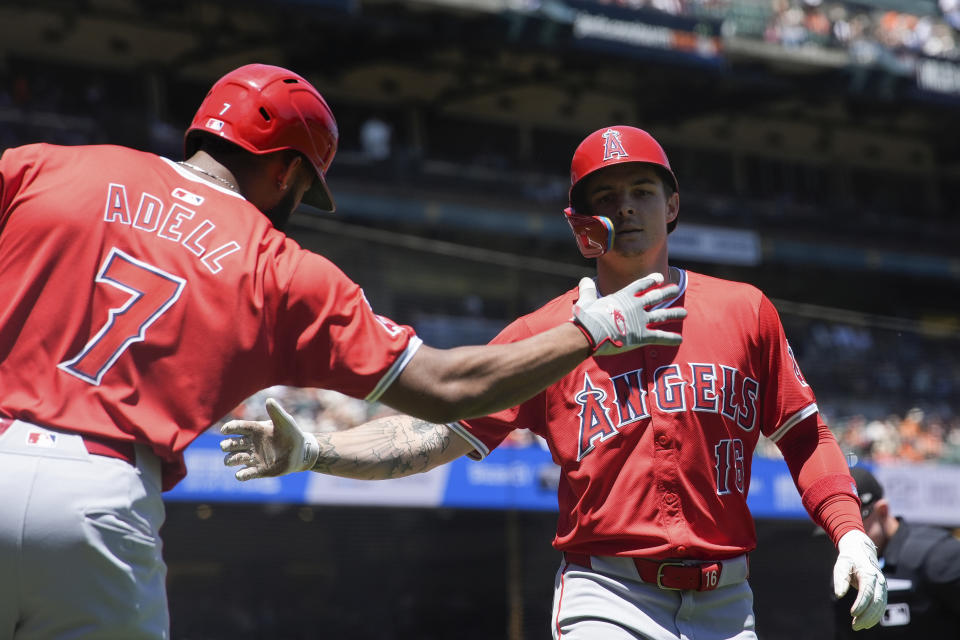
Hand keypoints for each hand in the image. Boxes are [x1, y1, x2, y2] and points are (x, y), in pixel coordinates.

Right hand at [220, 398, 319, 480]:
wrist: (301, 451)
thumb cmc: (292, 433)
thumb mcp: (285, 421)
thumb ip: (276, 412)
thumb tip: (269, 400)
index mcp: (255, 430)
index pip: (237, 427)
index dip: (229, 428)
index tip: (224, 430)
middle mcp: (250, 444)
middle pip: (231, 444)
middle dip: (227, 445)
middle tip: (227, 445)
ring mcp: (253, 457)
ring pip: (233, 459)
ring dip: (231, 459)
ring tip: (235, 460)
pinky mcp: (259, 470)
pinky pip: (246, 474)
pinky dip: (241, 475)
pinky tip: (240, 475)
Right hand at [572, 273, 686, 355]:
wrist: (591, 333)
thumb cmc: (586, 318)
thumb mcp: (585, 301)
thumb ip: (587, 290)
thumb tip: (584, 280)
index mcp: (623, 296)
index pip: (641, 285)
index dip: (651, 281)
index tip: (660, 278)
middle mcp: (635, 306)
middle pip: (655, 297)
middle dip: (667, 293)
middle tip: (676, 289)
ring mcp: (640, 320)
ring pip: (662, 315)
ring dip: (674, 313)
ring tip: (684, 313)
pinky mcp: (642, 336)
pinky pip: (660, 337)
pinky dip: (670, 338)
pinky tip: (680, 339)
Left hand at [833, 529, 887, 629]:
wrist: (861, 550)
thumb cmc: (849, 558)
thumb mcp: (841, 564)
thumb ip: (841, 578)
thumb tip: (839, 595)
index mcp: (868, 573)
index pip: (867, 592)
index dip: (861, 604)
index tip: (852, 614)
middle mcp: (878, 581)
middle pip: (876, 602)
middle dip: (866, 616)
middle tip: (855, 626)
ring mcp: (882, 586)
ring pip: (880, 606)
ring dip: (871, 618)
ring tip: (858, 626)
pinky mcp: (882, 591)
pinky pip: (881, 606)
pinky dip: (876, 616)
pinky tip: (867, 624)